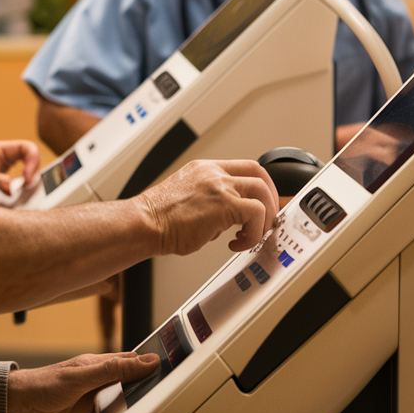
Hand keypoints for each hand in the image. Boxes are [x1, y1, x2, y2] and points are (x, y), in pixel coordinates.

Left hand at [0, 140, 40, 195]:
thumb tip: (14, 187)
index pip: (27, 148)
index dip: (33, 162)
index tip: (27, 180)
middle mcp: (2, 155)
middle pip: (30, 156)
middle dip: (33, 170)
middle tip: (27, 187)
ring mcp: (1, 165)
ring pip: (25, 166)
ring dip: (28, 177)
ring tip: (22, 191)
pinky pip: (16, 176)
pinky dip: (20, 184)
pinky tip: (14, 192)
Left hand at [7, 351, 159, 412]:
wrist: (20, 404)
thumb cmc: (47, 384)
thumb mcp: (84, 377)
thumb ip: (115, 370)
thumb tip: (146, 362)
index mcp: (104, 362)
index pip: (135, 360)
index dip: (153, 363)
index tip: (174, 368)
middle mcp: (102, 376)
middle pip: (133, 379)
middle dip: (150, 384)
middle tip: (171, 392)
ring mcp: (97, 393)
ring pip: (124, 397)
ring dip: (136, 403)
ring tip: (156, 410)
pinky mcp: (90, 410)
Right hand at [137, 159, 279, 255]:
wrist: (143, 224)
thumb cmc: (157, 219)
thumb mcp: (187, 200)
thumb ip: (211, 205)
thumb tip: (228, 222)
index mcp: (205, 169)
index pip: (245, 168)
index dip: (260, 186)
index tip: (263, 203)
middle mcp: (214, 173)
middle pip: (260, 175)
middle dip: (270, 200)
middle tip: (267, 221)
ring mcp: (220, 186)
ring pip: (262, 192)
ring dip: (264, 218)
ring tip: (253, 236)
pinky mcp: (223, 204)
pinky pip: (255, 214)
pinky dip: (253, 233)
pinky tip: (237, 244)